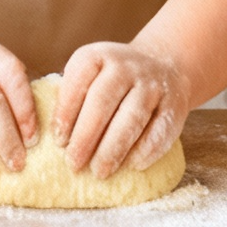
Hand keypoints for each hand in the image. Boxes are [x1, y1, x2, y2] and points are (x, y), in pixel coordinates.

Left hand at [55, 40, 190, 177]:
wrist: (163, 64)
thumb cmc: (113, 81)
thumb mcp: (91, 75)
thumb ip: (73, 97)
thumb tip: (53, 137)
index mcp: (98, 56)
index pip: (78, 80)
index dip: (66, 112)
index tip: (59, 141)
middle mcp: (126, 65)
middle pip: (103, 100)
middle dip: (86, 135)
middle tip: (74, 164)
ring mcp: (152, 83)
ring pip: (132, 116)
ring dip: (114, 147)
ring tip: (99, 171)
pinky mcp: (174, 103)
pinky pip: (160, 128)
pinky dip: (146, 149)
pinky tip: (133, 165)